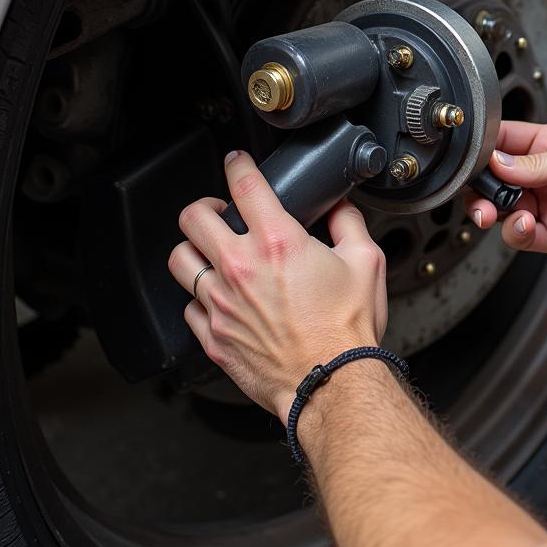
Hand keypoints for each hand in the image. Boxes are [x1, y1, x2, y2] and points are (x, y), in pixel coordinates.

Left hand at [168, 151, 386, 419]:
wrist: (331, 384)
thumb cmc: (347, 331)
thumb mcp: (366, 262)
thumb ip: (349, 224)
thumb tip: (339, 208)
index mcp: (277, 242)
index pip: (243, 184)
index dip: (237, 164)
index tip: (236, 162)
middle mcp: (240, 268)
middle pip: (194, 217)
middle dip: (205, 206)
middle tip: (220, 211)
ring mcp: (220, 303)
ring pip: (180, 260)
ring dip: (193, 249)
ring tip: (209, 250)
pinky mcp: (213, 336)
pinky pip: (188, 306)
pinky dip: (199, 298)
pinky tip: (218, 298)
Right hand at [466, 121, 546, 260]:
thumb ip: (536, 164)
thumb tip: (497, 162)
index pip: (505, 142)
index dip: (484, 150)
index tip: (470, 159)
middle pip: (498, 181)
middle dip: (482, 188)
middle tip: (479, 196)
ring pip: (505, 210)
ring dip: (495, 212)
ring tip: (499, 212)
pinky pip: (522, 236)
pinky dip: (516, 232)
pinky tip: (527, 224)